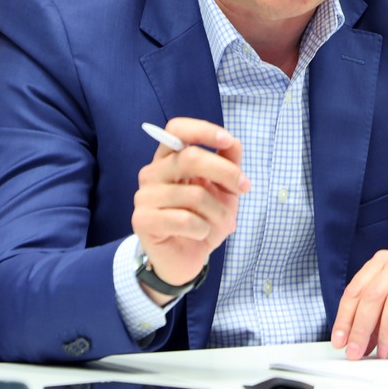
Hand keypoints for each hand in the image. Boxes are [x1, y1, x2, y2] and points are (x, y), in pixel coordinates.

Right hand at [130, 117, 247, 302]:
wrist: (186, 259)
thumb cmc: (203, 220)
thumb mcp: (223, 190)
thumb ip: (228, 164)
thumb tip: (233, 143)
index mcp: (169, 159)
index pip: (177, 129)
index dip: (202, 130)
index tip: (227, 141)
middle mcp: (152, 172)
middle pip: (190, 157)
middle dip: (225, 172)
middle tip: (244, 187)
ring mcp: (145, 196)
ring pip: (194, 194)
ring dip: (219, 211)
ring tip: (223, 223)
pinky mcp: (143, 220)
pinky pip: (185, 219)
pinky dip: (203, 229)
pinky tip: (200, 234)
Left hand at [330, 250, 387, 359]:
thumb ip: (374, 322)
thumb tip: (356, 346)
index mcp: (382, 262)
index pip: (356, 290)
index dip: (345, 318)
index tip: (340, 342)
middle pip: (373, 294)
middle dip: (361, 327)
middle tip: (357, 352)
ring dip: (387, 331)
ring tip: (385, 354)